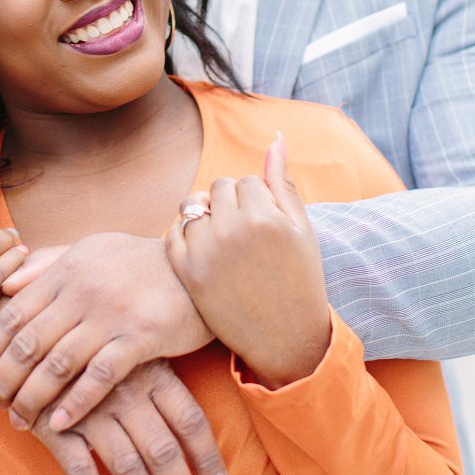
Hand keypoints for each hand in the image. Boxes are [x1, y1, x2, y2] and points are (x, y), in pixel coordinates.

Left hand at [0, 232, 212, 432]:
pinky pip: (99, 378)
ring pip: (57, 365)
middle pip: (27, 344)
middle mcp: (84, 291)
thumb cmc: (141, 262)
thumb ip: (49, 263)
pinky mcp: (142, 338)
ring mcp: (113, 315)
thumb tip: (5, 284)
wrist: (201, 267)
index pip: (11, 314)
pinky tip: (60, 423)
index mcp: (67, 269)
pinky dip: (75, 404)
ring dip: (33, 399)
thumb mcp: (93, 249)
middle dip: (5, 382)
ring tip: (22, 420)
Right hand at [24, 358, 229, 474]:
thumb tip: (194, 435)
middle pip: (165, 451)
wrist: (32, 328)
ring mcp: (92, 410)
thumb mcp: (137, 356)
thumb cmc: (96, 350)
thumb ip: (164, 389)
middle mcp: (129, 392)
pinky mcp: (57, 426)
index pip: (191, 421)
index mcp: (155, 374)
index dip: (208, 458)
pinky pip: (81, 471)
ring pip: (129, 466)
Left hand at [165, 134, 330, 388]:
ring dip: (207, 217)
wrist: (284, 336)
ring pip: (194, 207)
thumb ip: (283, 181)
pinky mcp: (187, 273)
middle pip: (220, 188)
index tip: (268, 228)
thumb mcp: (301, 229)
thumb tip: (275, 138)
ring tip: (227, 243)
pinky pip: (174, 233)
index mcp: (264, 217)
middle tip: (248, 236)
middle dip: (232, 204)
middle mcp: (232, 231)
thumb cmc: (299, 278)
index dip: (258, 201)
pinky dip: (186, 236)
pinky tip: (207, 252)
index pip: (247, 181)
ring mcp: (206, 252)